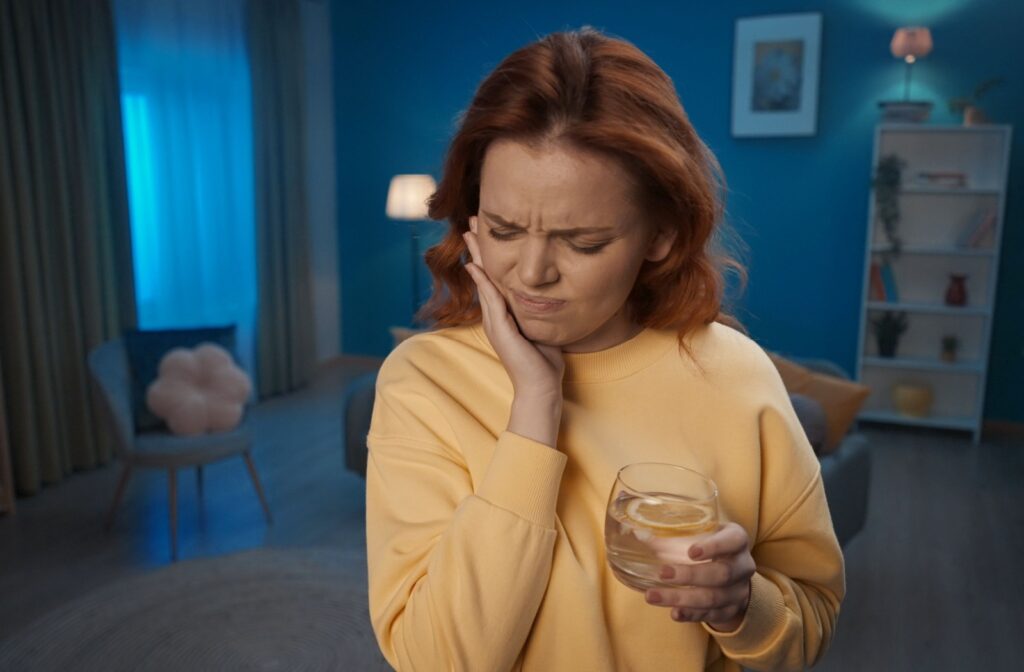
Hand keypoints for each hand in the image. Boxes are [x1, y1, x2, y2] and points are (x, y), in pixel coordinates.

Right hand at [462, 224, 564, 397]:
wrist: (541, 388)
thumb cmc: (545, 363)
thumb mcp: (541, 329)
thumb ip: (538, 312)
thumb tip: (549, 296)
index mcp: (505, 315)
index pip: (494, 278)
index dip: (489, 255)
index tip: (486, 233)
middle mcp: (495, 316)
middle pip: (483, 274)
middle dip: (477, 248)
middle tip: (471, 223)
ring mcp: (495, 323)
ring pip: (483, 282)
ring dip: (476, 256)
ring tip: (469, 234)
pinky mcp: (500, 330)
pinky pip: (491, 299)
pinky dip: (483, 281)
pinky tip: (476, 266)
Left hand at [642, 523, 755, 631]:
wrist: (733, 569)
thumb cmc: (710, 543)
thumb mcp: (701, 532)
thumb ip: (675, 532)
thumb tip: (638, 533)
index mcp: (737, 540)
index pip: (732, 541)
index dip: (714, 547)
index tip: (690, 552)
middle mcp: (743, 566)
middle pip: (721, 574)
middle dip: (690, 575)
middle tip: (662, 573)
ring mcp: (739, 591)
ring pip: (712, 598)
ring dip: (681, 598)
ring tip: (652, 596)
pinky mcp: (730, 610)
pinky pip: (711, 615)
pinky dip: (690, 614)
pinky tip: (673, 612)